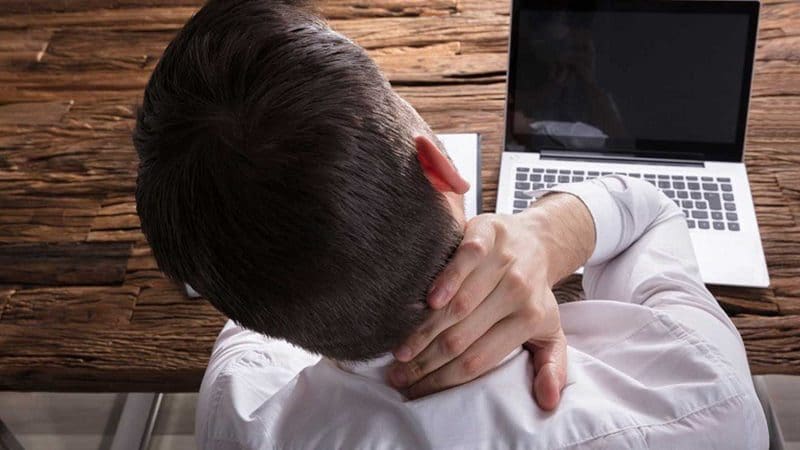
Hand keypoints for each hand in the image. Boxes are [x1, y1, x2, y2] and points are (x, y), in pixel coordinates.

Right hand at [388, 193, 594, 408]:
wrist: (539, 241)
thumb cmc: (535, 295)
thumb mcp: (550, 333)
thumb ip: (551, 367)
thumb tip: (548, 404)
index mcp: (529, 320)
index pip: (479, 360)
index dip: (444, 381)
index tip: (415, 393)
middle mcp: (518, 292)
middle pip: (463, 337)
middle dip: (425, 362)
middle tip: (396, 377)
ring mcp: (504, 261)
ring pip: (460, 303)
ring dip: (425, 329)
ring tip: (399, 352)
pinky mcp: (489, 234)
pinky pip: (466, 259)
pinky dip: (447, 279)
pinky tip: (427, 300)